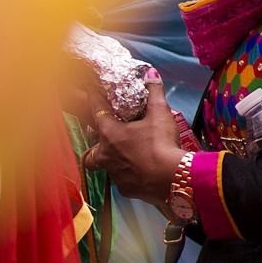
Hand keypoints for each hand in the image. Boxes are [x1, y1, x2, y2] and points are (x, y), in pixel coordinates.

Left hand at [81, 77, 183, 205]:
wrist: (172, 179)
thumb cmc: (161, 145)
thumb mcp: (160, 114)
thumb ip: (154, 93)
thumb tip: (152, 74)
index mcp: (110, 134)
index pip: (96, 111)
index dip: (94, 99)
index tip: (90, 91)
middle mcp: (106, 155)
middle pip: (91, 150)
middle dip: (95, 145)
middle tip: (106, 139)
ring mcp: (114, 173)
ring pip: (105, 166)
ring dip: (112, 160)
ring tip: (125, 155)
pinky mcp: (124, 188)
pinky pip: (121, 180)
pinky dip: (128, 174)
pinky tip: (139, 171)